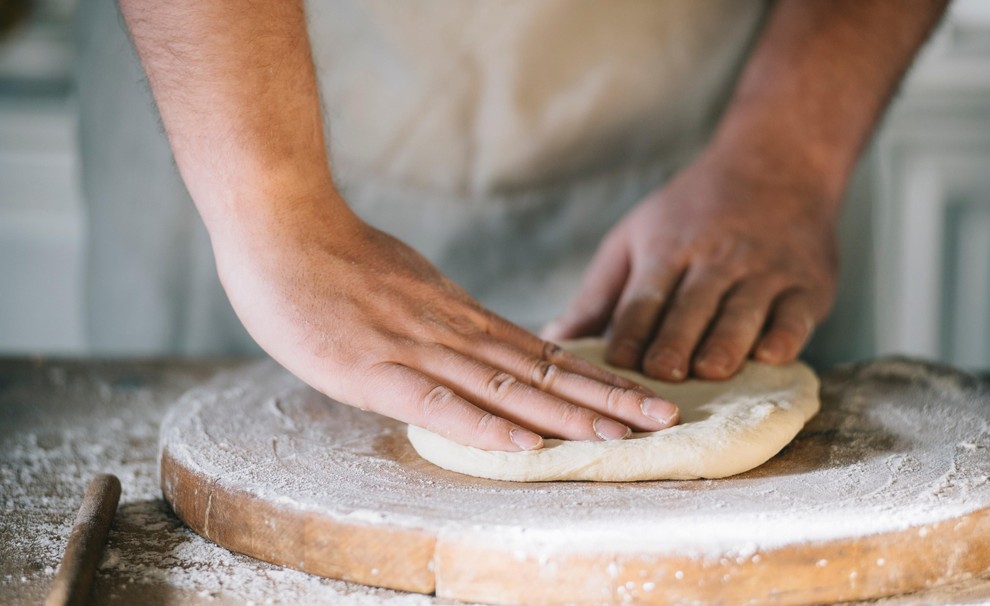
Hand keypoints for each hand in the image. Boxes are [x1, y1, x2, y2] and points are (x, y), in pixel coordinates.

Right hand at [212, 190, 679, 451]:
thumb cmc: (333, 258)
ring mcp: (418, 350)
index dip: (595, 379)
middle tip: (665, 418)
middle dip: (607, 399)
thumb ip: (439, 320)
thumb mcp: (405, 287)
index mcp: (461, 317)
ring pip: (507, 388)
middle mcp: (454, 333)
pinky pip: (438, 404)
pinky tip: (524, 446)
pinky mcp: (376, 370)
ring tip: (623, 435)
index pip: (543, 354)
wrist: (282, 223)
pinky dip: (485, 426)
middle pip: (544, 373)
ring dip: (568, 415)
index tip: (640, 396)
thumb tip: (468, 343)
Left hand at [542, 149, 838, 380]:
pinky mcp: (807, 286)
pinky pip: (796, 314)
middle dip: (675, 341)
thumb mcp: (635, 237)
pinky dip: (785, 334)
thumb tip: (555, 340)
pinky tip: (771, 355)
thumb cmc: (691, 212)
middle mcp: (716, 260)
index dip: (631, 331)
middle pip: (691, 307)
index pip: (644, 297)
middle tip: (660, 375)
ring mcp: (765, 272)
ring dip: (726, 342)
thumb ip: (598, 295)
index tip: (617, 365)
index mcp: (668, 249)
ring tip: (709, 371)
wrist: (777, 164)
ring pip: (742, 312)